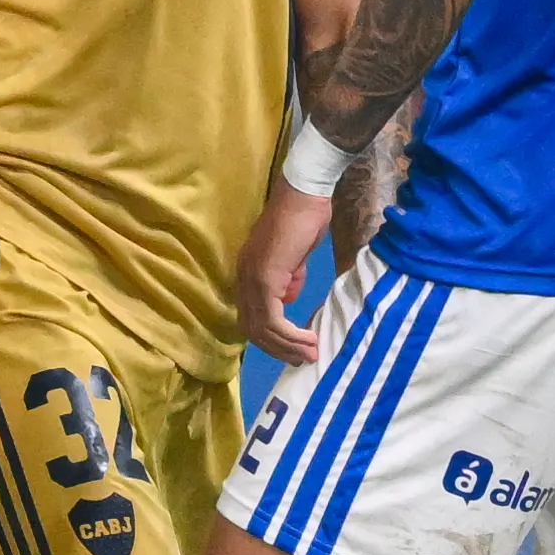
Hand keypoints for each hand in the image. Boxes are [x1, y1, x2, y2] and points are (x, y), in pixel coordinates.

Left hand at [230, 180, 334, 363]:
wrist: (305, 195)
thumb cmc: (304, 219)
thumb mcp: (295, 259)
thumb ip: (289, 280)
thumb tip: (288, 300)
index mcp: (248, 273)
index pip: (251, 317)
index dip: (271, 338)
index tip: (295, 349)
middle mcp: (244, 278)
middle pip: (252, 329)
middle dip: (278, 349)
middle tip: (303, 359)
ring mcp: (252, 278)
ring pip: (261, 328)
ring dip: (287, 347)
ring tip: (310, 354)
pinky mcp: (266, 278)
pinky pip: (273, 319)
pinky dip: (289, 336)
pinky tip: (308, 339)